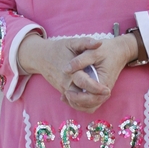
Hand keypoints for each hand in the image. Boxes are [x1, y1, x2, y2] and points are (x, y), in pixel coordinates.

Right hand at [17, 33, 137, 113]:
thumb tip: (99, 43)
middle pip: (81, 98)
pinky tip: (93, 101)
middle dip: (95, 99)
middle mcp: (66, 83)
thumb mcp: (72, 42)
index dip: (96, 88)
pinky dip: (83, 105)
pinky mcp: (63, 92)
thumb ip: (85, 42)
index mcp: (70, 72)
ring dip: (90, 104)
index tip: (107, 89)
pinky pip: (73, 103)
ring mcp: (63, 89)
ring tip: (102, 98)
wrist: (41, 57)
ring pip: (77, 103)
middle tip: (107, 94)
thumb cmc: (58, 48)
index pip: (84, 83)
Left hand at [63, 35, 136, 111]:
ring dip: (77, 105)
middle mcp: (105, 90)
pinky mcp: (99, 92)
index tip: (67, 91)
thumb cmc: (107, 50)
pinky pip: (90, 104)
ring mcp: (102, 93)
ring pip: (90, 107)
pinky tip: (68, 97)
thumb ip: (80, 61)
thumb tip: (66, 70)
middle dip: (77, 102)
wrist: (119, 51)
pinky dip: (80, 104)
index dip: (79, 97)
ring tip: (65, 96)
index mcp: (104, 82)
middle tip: (65, 94)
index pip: (93, 97)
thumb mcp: (93, 51)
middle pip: (91, 105)